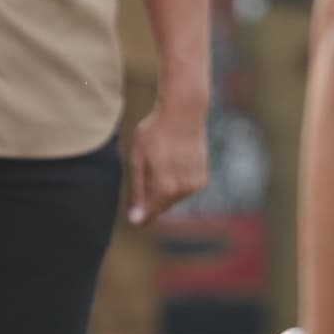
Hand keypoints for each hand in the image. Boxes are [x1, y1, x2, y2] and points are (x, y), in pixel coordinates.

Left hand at [125, 107, 209, 223]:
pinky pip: (184, 189)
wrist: (184, 113)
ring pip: (172, 198)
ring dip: (164, 188)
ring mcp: (194, 186)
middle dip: (150, 195)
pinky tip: (173, 161)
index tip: (132, 201)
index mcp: (164, 189)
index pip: (148, 215)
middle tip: (146, 167)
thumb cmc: (154, 133)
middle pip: (159, 206)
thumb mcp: (137, 160)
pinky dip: (177, 182)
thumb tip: (135, 221)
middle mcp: (183, 191)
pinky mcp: (202, 180)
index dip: (137, 211)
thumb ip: (137, 192)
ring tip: (161, 161)